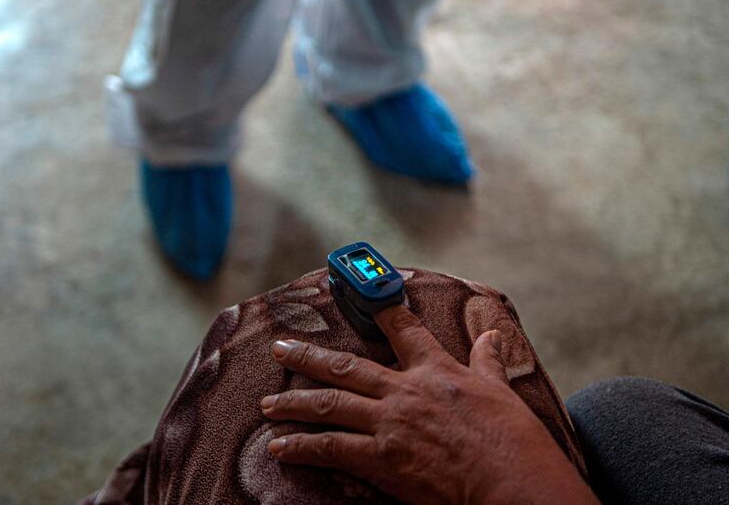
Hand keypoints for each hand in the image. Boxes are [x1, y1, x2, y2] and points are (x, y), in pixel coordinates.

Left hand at [260, 305, 597, 503]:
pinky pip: (330, 448)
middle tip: (279, 347)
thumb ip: (487, 360)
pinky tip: (280, 447)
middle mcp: (404, 390)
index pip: (402, 329)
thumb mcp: (502, 391)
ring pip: (329, 404)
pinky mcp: (381, 458)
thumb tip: (491, 333)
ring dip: (294, 402)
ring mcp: (389, 423)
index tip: (361, 297)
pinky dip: (302, 447)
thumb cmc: (513, 440)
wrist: (514, 484)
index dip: (379, 310)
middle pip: (345, 366)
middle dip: (308, 356)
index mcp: (436, 370)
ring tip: (268, 403)